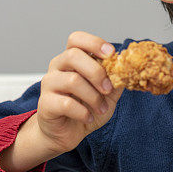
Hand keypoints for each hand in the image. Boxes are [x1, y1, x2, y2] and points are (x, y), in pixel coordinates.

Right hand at [35, 31, 123, 154]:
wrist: (66, 133)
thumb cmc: (85, 109)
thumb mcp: (107, 93)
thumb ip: (115, 79)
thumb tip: (127, 67)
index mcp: (72, 59)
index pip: (76, 39)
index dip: (94, 43)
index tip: (111, 54)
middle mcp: (57, 67)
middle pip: (73, 55)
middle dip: (96, 72)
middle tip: (108, 89)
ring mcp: (49, 84)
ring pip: (72, 80)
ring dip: (93, 97)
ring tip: (101, 109)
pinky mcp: (45, 104)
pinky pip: (66, 103)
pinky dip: (83, 113)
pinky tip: (88, 118)